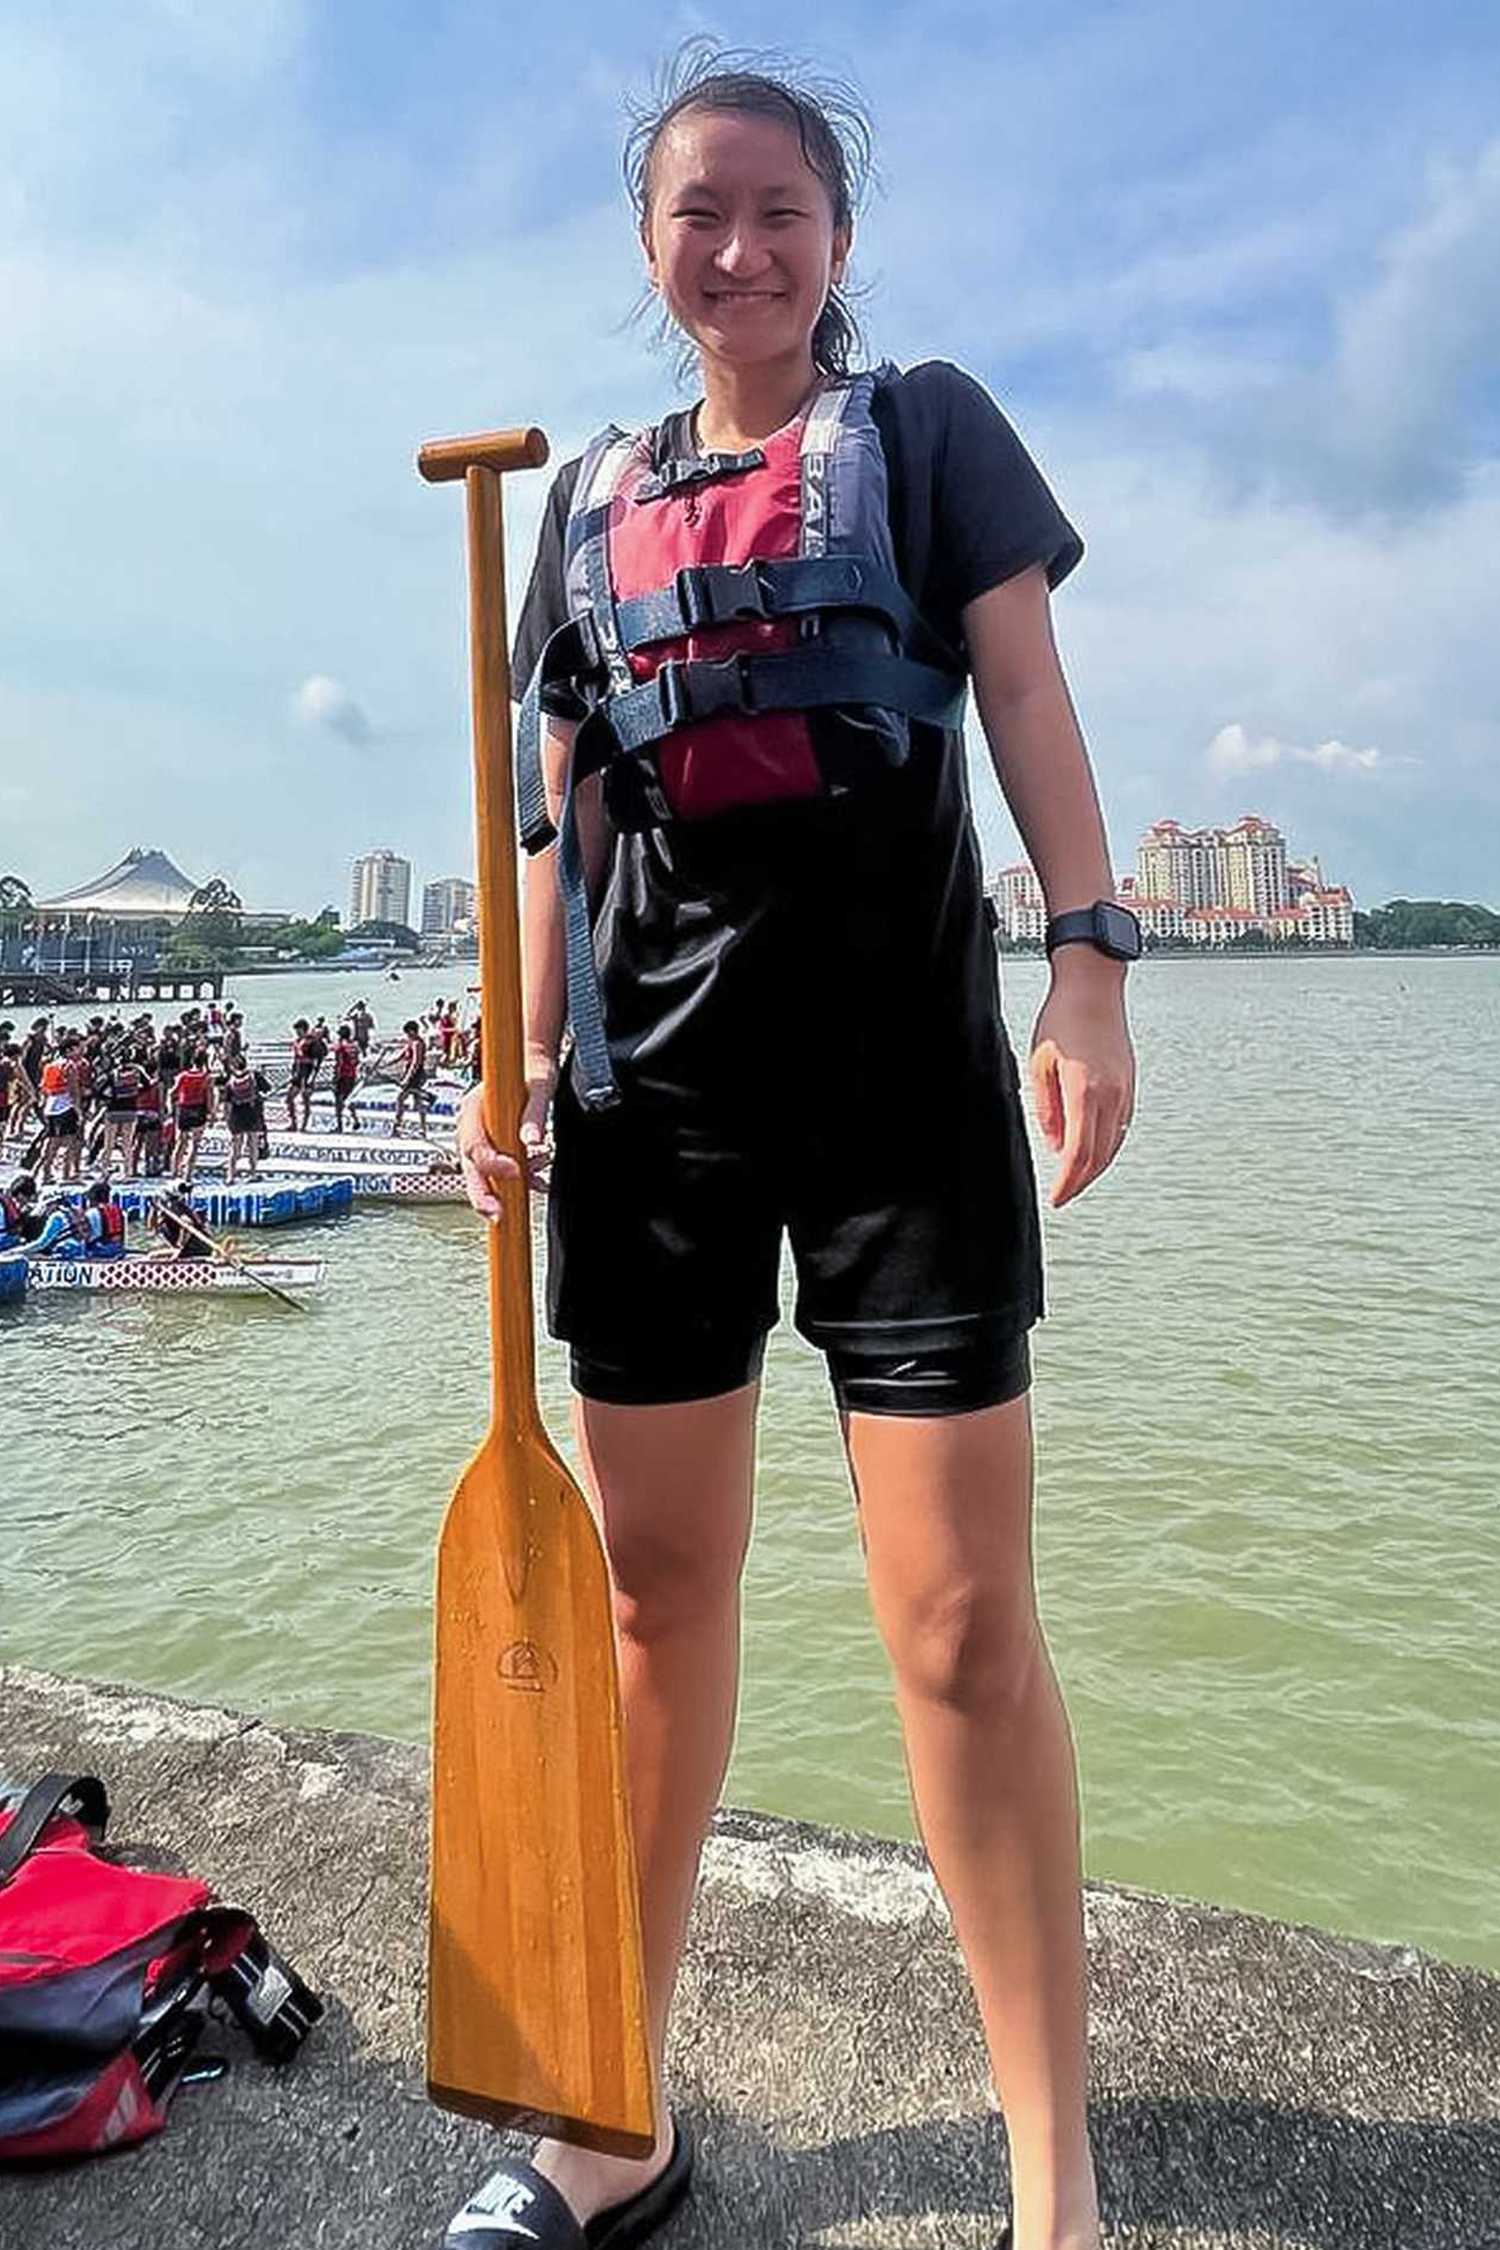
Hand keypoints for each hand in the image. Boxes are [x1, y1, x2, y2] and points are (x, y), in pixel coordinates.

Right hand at [457, 1067, 554, 1221]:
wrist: (533, 1064)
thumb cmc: (531, 1070)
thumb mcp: (539, 1088)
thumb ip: (535, 1114)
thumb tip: (532, 1140)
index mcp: (472, 1109)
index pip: (474, 1146)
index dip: (492, 1164)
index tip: (516, 1171)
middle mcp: (471, 1125)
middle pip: (470, 1167)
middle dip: (483, 1194)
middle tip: (498, 1215)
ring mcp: (480, 1137)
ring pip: (483, 1173)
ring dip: (506, 1187)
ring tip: (536, 1183)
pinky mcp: (493, 1145)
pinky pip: (498, 1171)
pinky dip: (518, 1180)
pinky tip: (538, 1179)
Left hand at [1029, 957, 1135, 1208]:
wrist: (1094, 988)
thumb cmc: (1061, 1019)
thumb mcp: (1039, 1065)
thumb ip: (1047, 1110)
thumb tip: (1056, 1145)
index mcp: (1085, 1093)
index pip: (1078, 1155)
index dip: (1067, 1183)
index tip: (1056, 1198)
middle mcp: (1111, 1096)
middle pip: (1099, 1156)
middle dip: (1081, 1182)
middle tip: (1063, 1195)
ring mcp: (1124, 1091)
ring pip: (1113, 1144)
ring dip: (1095, 1167)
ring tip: (1075, 1178)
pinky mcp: (1129, 1085)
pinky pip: (1120, 1127)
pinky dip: (1106, 1146)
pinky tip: (1093, 1150)